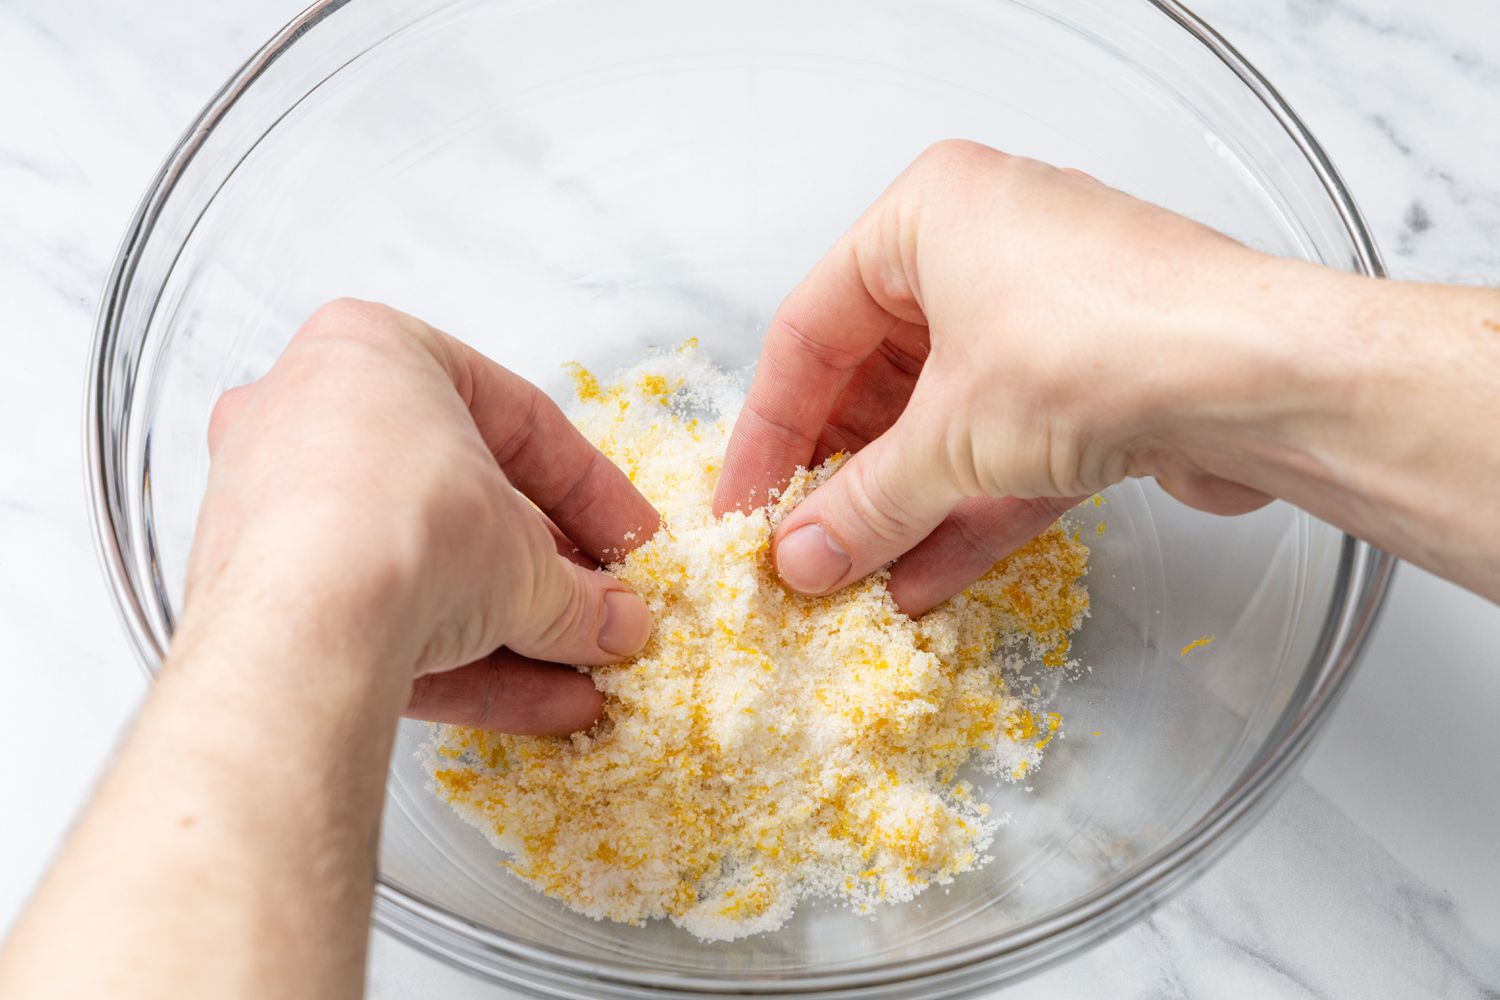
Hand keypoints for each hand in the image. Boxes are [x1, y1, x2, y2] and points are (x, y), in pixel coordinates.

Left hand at [193, 298, 657, 733]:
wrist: (303, 630)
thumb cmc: (403, 530)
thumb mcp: (526, 560)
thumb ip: (577, 592)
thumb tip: (614, 622)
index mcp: (371, 353)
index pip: (516, 420)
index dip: (592, 492)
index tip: (630, 541)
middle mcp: (306, 417)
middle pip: (460, 500)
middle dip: (543, 569)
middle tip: (601, 609)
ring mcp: (271, 509)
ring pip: (418, 568)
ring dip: (511, 626)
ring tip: (582, 670)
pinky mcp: (258, 598)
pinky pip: (374, 618)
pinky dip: (457, 660)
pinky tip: (537, 704)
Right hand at [715, 140, 1292, 610]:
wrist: (1270, 380)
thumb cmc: (1107, 344)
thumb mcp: (950, 437)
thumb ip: (863, 505)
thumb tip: (802, 557)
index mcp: (928, 216)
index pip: (809, 331)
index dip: (768, 431)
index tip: (742, 507)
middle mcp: (984, 252)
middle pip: (876, 380)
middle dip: (840, 479)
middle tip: (800, 551)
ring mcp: (1044, 319)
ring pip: (942, 424)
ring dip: (899, 508)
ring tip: (851, 581)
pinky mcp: (1094, 385)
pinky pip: (1004, 453)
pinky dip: (964, 513)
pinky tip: (920, 581)